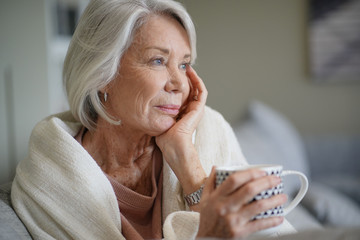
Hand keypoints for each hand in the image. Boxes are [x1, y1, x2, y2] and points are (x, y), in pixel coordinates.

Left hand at [155, 65, 207, 194]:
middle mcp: (190, 110)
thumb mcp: (158, 120)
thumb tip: (144, 105)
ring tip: (187, 67)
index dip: (179, 85)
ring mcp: (196, 109)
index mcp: (182, 114)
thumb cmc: (165, 138)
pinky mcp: (199, 108)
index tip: (171, 75)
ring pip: (197, 89)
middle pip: (191, 90)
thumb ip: (156, 112)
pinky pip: (201, 91)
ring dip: (193, 77)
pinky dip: (197, 81)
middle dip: (186, 78)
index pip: (183, 96)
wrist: (173, 145)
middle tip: (180, 67)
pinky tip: (191, 72)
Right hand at [197, 167, 286, 238]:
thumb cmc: (207, 219)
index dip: (250, 174)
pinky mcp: (240, 232)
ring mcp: (233, 220)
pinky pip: (259, 224)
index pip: (234, 180)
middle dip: (266, 183)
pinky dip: (272, 220)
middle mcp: (226, 207)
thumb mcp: (205, 199)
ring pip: (258, 206)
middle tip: (276, 180)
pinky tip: (279, 216)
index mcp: (217, 197)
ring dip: (273, 200)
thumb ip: (210, 182)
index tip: (261, 171)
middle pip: (249, 190)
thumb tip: (216, 168)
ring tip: (282, 196)